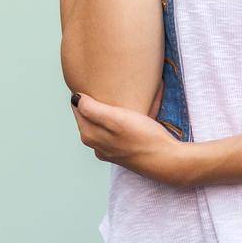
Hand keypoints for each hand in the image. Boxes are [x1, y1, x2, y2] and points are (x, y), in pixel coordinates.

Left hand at [70, 90, 194, 186]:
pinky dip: (119, 121)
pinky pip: (115, 132)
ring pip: (102, 124)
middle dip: (95, 102)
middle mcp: (96, 145)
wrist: (166, 160)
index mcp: (89, 136)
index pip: (78, 108)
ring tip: (118, 97)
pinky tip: (130, 115)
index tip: (96, 82)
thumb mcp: (116, 119)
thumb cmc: (143, 137)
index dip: (85, 94)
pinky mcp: (123, 152)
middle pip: (89, 117)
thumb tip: (75, 98)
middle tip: (107, 86)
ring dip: (108, 111)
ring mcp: (109, 150)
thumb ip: (92, 110)